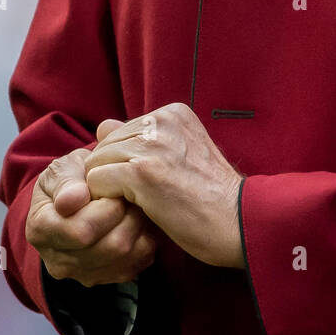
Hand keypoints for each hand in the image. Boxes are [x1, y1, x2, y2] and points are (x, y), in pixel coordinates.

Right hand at [25, 146, 156, 286]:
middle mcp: (57, 261)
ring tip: (131, 206)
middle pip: (110, 247)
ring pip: (126, 257)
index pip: (82, 231)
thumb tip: (71, 201)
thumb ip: (65, 181)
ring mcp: (80, 274)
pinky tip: (134, 222)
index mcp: (40, 230)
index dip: (107, 207)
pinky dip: (142, 240)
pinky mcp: (105, 278)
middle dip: (126, 215)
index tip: (112, 187)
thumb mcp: (64, 167)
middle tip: (128, 194)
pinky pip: (137, 264)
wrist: (78, 195)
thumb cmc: (71, 178)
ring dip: (137, 227)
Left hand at [84, 104, 245, 269]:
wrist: (238, 221)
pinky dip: (105, 200)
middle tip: (136, 198)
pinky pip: (97, 180)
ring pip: (97, 162)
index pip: (122, 130)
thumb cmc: (211, 196)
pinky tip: (131, 211)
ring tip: (135, 205)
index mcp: (173, 113)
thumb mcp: (180, 155)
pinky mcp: (141, 172)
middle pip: (106, 144)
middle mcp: (162, 121)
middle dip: (112, 172)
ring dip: (108, 188)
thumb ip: (142, 138)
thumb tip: (102, 125)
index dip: (125, 162)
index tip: (148, 183)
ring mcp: (151, 145)